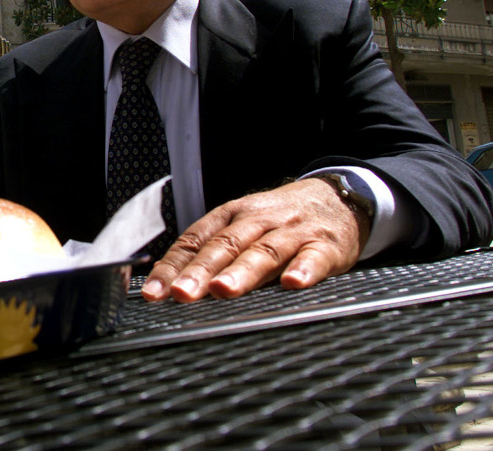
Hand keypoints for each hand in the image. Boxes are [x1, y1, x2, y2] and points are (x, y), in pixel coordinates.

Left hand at [140, 178, 369, 301]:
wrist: (337, 198)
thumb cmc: (280, 221)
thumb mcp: (243, 227)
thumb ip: (213, 253)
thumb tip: (171, 286)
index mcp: (232, 215)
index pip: (196, 240)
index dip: (174, 266)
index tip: (155, 293)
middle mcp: (258, 220)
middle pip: (225, 245)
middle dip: (200, 271)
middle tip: (182, 294)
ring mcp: (292, 232)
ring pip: (264, 251)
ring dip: (242, 272)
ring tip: (223, 290)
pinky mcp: (326, 246)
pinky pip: (314, 257)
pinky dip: (304, 270)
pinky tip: (292, 283)